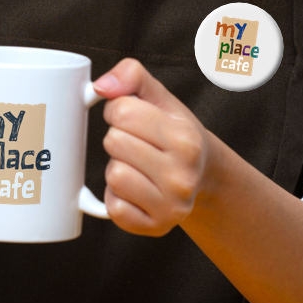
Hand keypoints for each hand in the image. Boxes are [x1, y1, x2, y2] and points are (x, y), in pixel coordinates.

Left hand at [93, 58, 214, 236]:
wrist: (201, 176)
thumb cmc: (172, 131)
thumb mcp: (159, 97)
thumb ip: (131, 74)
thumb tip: (101, 86)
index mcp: (185, 138)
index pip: (122, 111)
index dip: (118, 110)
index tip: (132, 118)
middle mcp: (183, 176)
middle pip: (113, 141)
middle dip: (118, 137)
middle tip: (137, 143)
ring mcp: (172, 206)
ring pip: (113, 175)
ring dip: (117, 166)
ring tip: (138, 166)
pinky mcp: (156, 227)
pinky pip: (114, 207)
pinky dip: (117, 197)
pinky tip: (136, 190)